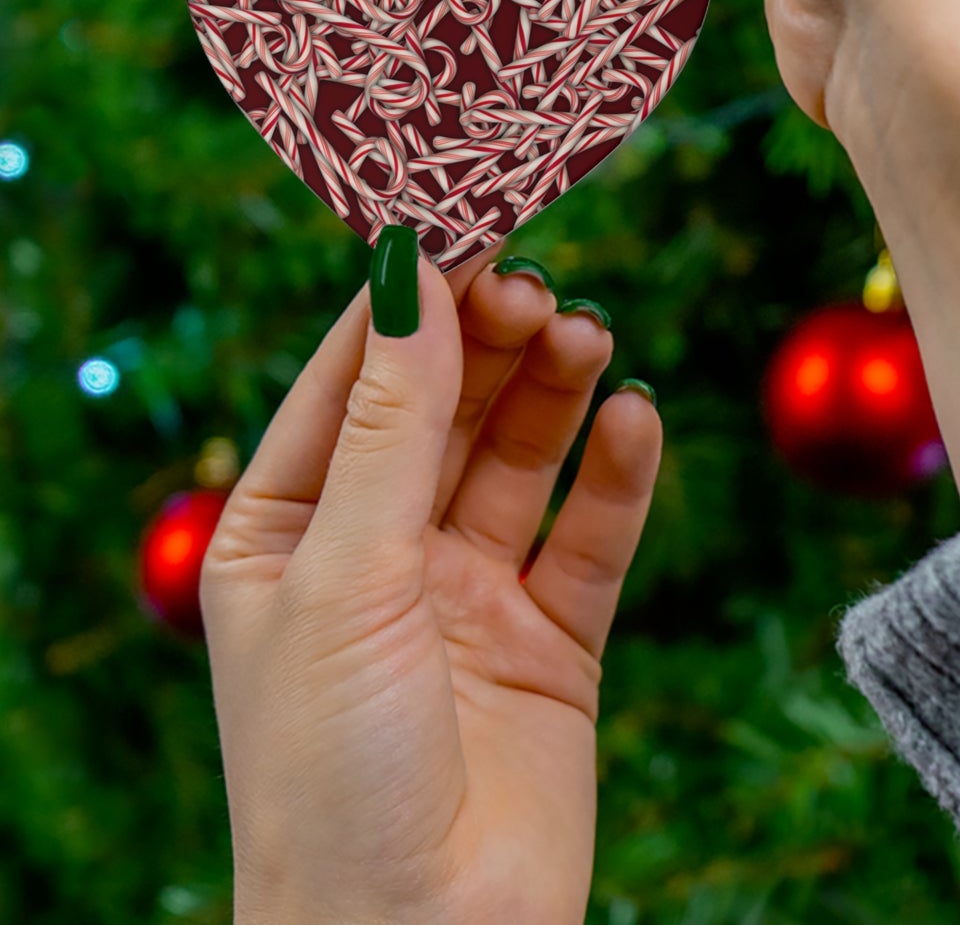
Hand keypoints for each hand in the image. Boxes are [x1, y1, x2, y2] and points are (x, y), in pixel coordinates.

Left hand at [201, 245, 660, 924]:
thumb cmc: (332, 772)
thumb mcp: (347, 574)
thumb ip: (391, 424)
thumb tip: (410, 273)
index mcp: (288, 533)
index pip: (351, 382)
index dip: (408, 303)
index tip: (466, 223)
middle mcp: (379, 553)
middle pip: (446, 408)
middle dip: (489, 342)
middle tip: (537, 287)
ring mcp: (468, 594)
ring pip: (521, 458)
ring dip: (555, 391)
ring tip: (588, 337)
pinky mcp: (552, 639)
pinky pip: (591, 535)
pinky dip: (617, 474)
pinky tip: (635, 419)